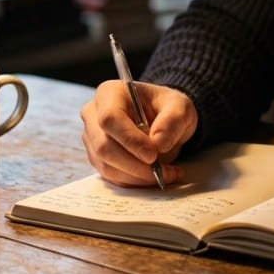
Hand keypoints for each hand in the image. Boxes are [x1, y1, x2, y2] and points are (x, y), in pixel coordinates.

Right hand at [80, 80, 198, 186]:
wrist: (162, 119)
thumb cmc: (167, 108)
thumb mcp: (180, 107)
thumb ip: (173, 120)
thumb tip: (158, 143)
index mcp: (110, 93)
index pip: (110, 118)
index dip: (130, 140)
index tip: (153, 155)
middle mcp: (94, 114)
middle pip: (104, 146)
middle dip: (135, 165)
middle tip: (163, 171)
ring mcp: (92, 137)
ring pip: (106, 165)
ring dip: (136, 176)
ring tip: (165, 174)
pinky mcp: (97, 157)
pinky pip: (110, 175)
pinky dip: (133, 181)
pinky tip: (154, 176)